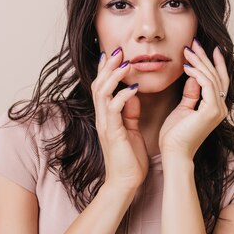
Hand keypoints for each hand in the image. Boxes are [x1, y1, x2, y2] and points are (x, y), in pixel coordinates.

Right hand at [92, 47, 148, 191]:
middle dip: (108, 66)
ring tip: (125, 62)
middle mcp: (103, 118)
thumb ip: (129, 112)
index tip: (116, 53)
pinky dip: (123, 96)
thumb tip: (132, 94)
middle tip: (118, 49)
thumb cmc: (129, 159)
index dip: (107, 69)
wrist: (126, 183)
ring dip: (114, 76)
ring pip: (103, 93)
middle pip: (99, 84)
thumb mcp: (130, 130)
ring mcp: (105, 124)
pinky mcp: (112, 133)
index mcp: (107, 116)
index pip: (103, 87)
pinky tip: (134, 89)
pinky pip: (114, 109)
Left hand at [159, 39, 229, 159]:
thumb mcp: (183, 108)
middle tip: (194, 42)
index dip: (213, 63)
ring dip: (200, 62)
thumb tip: (194, 76)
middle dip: (205, 57)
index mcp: (215, 107)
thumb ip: (191, 93)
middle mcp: (221, 107)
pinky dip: (198, 74)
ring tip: (188, 50)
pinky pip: (207, 85)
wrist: (174, 153)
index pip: (218, 80)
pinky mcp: (211, 111)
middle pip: (216, 75)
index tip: (205, 48)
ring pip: (212, 78)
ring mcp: (218, 109)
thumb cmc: (175, 136)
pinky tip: (187, 67)